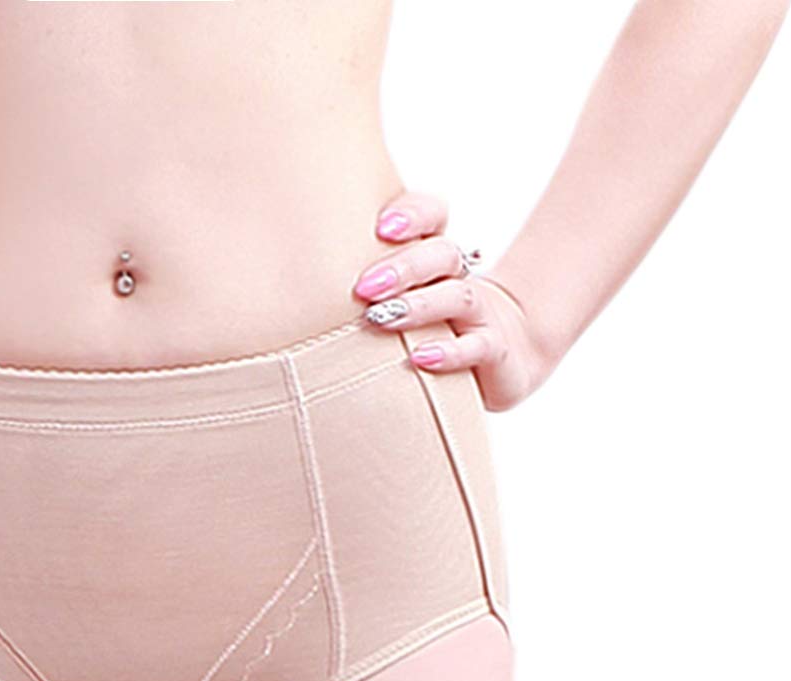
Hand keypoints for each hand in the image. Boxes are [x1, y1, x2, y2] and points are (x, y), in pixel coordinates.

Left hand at [352, 191, 556, 411]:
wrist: (506, 357)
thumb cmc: (431, 325)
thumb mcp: (397, 301)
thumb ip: (360, 285)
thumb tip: (284, 280)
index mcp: (435, 256)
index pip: (433, 215)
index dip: (413, 214)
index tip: (382, 226)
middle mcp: (460, 277)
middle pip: (441, 254)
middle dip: (402, 266)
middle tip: (363, 287)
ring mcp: (480, 314)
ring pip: (458, 295)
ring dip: (418, 305)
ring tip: (382, 318)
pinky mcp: (494, 350)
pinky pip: (476, 347)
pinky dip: (448, 352)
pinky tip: (418, 357)